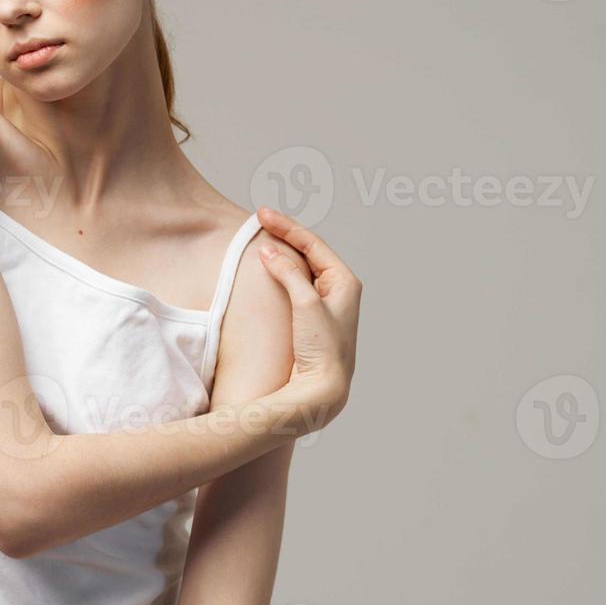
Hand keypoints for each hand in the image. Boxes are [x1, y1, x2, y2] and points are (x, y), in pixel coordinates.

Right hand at [255, 206, 361, 434]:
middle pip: (309, 251)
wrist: (322, 390)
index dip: (286, 226)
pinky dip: (281, 272)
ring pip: (302, 267)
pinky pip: (297, 285)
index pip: (312, 243)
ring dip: (282, 252)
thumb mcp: (305, 303)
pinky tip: (268, 267)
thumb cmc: (322, 348)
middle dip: (285, 234)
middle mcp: (339, 290)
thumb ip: (288, 272)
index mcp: (345, 281)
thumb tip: (268, 251)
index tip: (261, 214)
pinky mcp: (313, 318)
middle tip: (261, 220)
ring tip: (263, 237)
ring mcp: (326, 304)